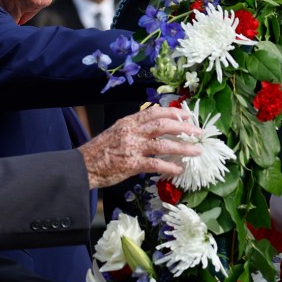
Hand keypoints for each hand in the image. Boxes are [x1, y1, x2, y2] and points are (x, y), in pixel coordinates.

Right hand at [79, 106, 201, 188]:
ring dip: (183, 147)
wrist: (83, 166)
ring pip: (163, 144)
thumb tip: (154, 127)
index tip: (187, 114)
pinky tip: (179, 169)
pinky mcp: (131, 164)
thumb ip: (134, 128)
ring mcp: (132, 148)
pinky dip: (169, 167)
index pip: (155, 112)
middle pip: (163, 125)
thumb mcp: (117, 132)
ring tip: (196, 151)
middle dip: (184, 127)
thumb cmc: (100, 150)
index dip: (173, 112)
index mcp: (128, 122)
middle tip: (197, 132)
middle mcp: (132, 132)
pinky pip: (155, 164)